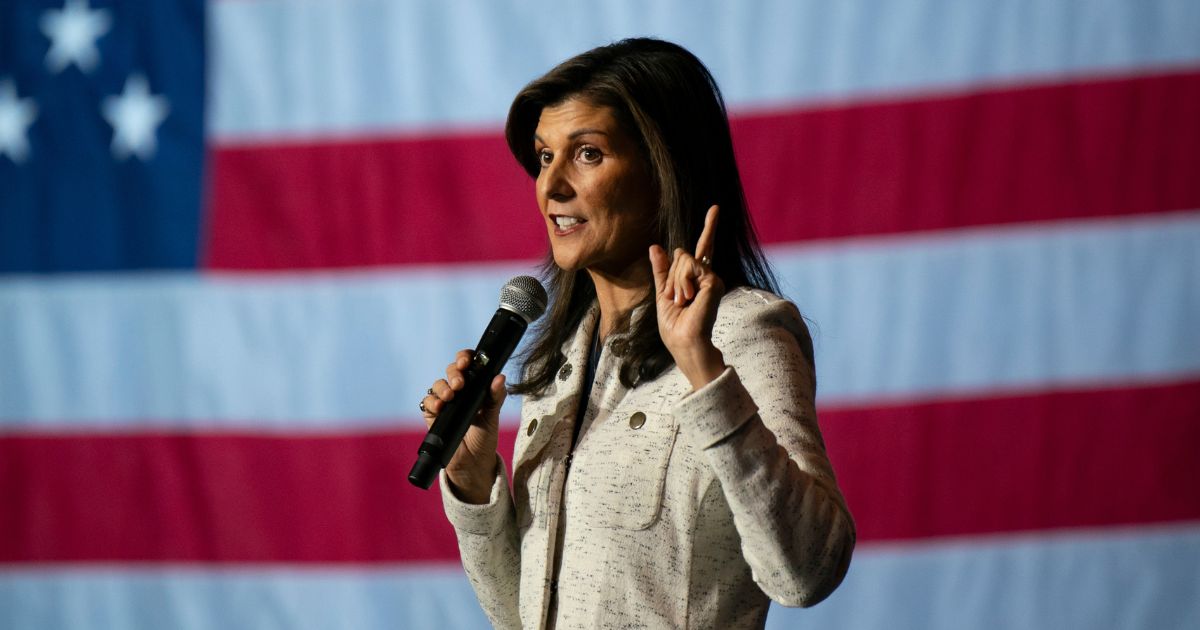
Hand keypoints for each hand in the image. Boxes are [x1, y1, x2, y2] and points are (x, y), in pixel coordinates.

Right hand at [420, 349, 504, 503]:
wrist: (473, 463)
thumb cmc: (485, 437)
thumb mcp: (493, 416)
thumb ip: (496, 396)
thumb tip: (500, 377)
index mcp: (474, 386)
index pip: (468, 364)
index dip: (465, 358)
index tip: (467, 361)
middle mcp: (458, 391)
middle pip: (451, 371)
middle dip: (454, 372)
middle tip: (460, 383)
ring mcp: (444, 402)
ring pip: (438, 385)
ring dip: (443, 387)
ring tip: (451, 397)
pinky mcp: (432, 415)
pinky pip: (427, 402)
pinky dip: (432, 402)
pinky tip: (440, 407)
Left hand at [649, 205, 726, 389]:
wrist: (684, 342)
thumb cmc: (674, 326)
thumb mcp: (662, 294)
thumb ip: (661, 271)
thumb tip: (655, 247)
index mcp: (697, 278)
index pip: (704, 247)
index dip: (709, 227)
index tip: (715, 207)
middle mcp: (708, 275)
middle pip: (681, 254)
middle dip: (670, 276)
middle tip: (677, 299)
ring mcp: (713, 278)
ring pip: (683, 259)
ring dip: (674, 282)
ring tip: (683, 301)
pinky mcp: (714, 281)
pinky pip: (688, 266)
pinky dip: (681, 283)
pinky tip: (688, 298)